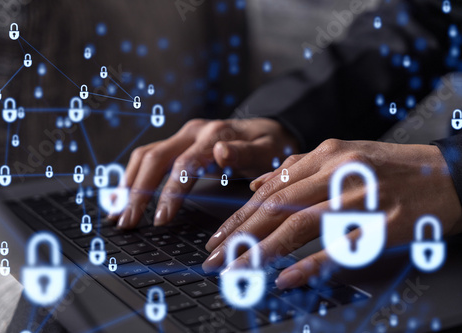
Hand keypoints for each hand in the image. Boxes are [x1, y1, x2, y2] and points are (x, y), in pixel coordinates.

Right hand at [114, 118, 297, 228]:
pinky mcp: (178, 144)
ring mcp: (182, 136)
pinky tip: (125, 195)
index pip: (184, 164)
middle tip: (127, 221)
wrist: (266, 130)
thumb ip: (244, 153)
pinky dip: (133, 177)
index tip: (160, 219)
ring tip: (118, 213)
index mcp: (214, 135)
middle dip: (138, 191)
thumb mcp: (266, 151)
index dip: (169, 192)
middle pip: (155, 158)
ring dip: (129, 184)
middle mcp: (193, 132)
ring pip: (146, 155)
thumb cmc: (268, 146)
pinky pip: (148, 157)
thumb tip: (220, 152)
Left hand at [202, 139, 461, 288]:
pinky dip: (312, 263)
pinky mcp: (386, 223)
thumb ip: (297, 169)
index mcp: (325, 155)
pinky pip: (343, 246)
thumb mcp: (342, 156)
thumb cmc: (390, 167)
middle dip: (240, 235)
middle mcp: (338, 172)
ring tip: (238, 270)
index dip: (239, 216)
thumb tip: (257, 185)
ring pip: (301, 224)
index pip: (270, 190)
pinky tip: (287, 278)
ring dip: (264, 250)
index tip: (217, 238)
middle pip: (277, 207)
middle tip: (214, 258)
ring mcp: (361, 197)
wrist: (447, 172)